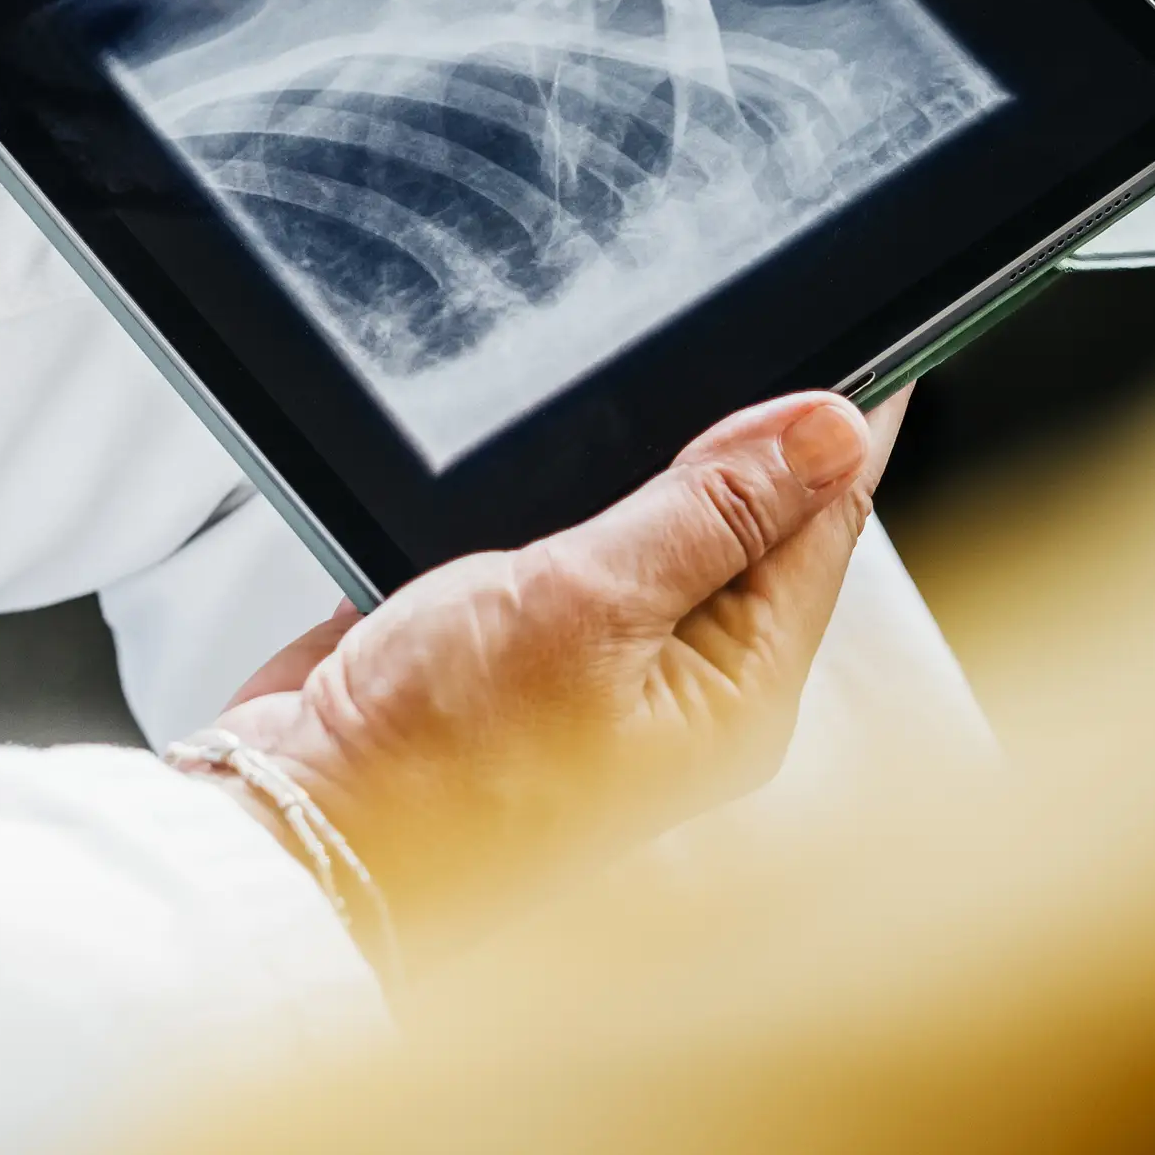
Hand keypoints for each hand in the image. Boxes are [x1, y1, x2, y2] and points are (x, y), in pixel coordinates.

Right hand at [201, 388, 906, 966]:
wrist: (296, 823)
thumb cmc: (435, 761)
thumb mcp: (589, 602)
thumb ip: (713, 509)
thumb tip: (830, 431)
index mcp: (738, 693)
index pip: (827, 527)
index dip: (839, 424)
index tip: (858, 331)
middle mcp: (687, 687)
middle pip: (753, 521)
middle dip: (735, 433)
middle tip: (726, 333)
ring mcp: (604, 668)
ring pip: (658, 523)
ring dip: (635, 461)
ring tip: (622, 397)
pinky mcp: (527, 648)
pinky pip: (575, 548)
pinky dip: (560, 497)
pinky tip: (540, 460)